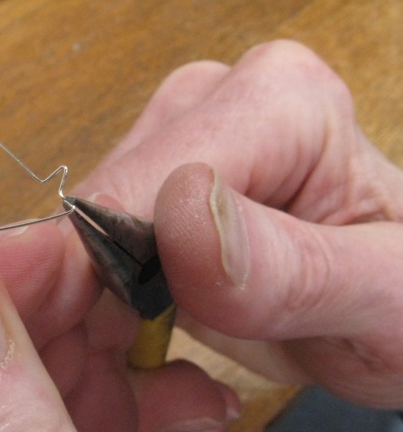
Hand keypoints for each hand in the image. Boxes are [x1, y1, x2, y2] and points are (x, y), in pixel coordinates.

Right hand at [74, 40, 402, 408]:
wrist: (384, 309)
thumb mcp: (384, 297)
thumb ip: (293, 267)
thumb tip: (181, 218)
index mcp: (279, 100)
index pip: (152, 175)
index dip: (125, 259)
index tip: (130, 332)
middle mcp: (213, 104)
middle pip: (106, 200)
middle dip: (113, 285)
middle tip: (161, 360)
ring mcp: (176, 144)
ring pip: (88, 227)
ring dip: (105, 299)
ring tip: (173, 346)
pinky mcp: (152, 191)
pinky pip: (93, 247)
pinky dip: (107, 301)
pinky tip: (157, 328)